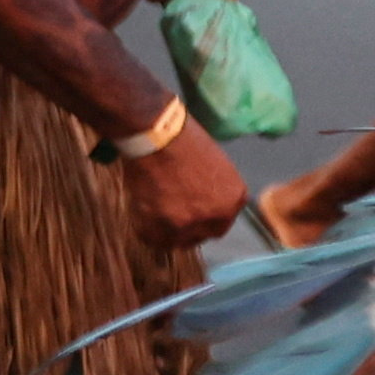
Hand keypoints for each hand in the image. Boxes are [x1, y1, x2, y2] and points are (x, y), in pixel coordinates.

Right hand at [133, 121, 249, 248]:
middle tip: (169, 216)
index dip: (202, 221)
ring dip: (164, 230)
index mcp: (234, 199)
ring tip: (151, 209)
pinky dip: (145, 227)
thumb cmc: (183, 139)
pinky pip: (152, 238)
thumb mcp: (214, 165)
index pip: (220, 224)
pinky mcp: (163, 226)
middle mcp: (216, 216)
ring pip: (175, 241)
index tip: (189, 215)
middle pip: (200, 236)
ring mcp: (189, 223)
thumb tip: (200, 202)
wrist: (155, 133)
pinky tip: (141, 208)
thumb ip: (213, 190)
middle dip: (186, 230)